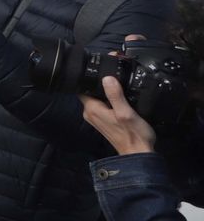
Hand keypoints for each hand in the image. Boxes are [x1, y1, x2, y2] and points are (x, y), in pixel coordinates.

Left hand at [79, 35, 158, 154]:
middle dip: (99, 81)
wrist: (138, 154)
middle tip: (112, 70)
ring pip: (97, 97)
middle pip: (90, 91)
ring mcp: (97, 118)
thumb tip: (106, 78)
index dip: (89, 76)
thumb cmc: (134, 135)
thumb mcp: (125, 112)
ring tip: (117, 80)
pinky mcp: (104, 121)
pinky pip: (103, 104)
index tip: (100, 66)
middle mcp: (90, 113)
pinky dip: (109, 98)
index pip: (82, 87)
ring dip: (105, 90)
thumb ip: (115, 95)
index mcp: (92, 109)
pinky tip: (120, 95)